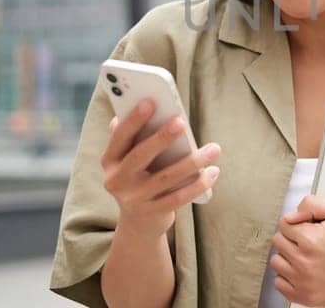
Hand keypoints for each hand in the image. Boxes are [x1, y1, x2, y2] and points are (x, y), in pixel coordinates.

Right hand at [100, 99, 220, 239]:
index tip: (150, 101)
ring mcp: (132, 200)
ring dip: (192, 162)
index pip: (119, 137)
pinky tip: (213, 171)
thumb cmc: (140, 176)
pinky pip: (178, 198)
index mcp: (109, 160)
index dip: (133, 119)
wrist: (138, 223)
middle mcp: (115, 180)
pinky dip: (197, 184)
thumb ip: (136, 136)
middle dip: (161, 137)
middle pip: (140, 156)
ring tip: (214, 148)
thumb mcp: (131, 158)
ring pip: (165, 178)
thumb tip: (147, 105)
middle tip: (181, 122)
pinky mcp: (150, 214)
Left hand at [269, 196, 324, 305]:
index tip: (310, 228)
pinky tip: (304, 270)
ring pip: (276, 262)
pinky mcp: (304, 296)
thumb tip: (291, 215)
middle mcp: (304, 262)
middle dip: (291, 238)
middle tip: (310, 242)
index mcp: (310, 240)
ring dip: (288, 257)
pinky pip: (279, 283)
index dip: (298, 223)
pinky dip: (288, 276)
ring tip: (307, 256)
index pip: (283, 224)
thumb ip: (313, 205)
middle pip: (278, 242)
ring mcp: (303, 282)